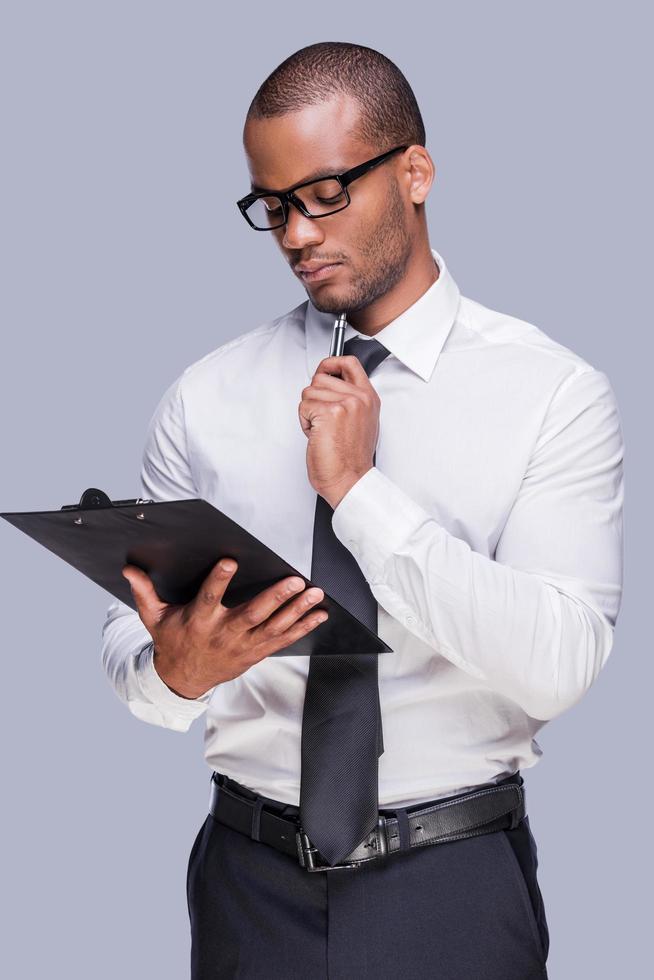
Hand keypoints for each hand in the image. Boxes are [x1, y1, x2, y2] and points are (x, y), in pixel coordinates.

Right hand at [121, 559, 327, 698]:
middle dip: (276, 597)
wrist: (184, 678)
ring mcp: (244, 645)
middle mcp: (224, 634)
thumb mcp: (154, 618)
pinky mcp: (257, 652)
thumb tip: (129, 569)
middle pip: (253, 614)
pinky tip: (319, 614)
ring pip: (274, 627)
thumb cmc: (172, 641)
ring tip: (315, 595)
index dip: (218, 579)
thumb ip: (144, 592)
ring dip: (296, 611)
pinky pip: (283, 639)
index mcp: (199, 621)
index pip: (209, 597)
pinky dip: (303, 627)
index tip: (230, 561)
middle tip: (294, 581)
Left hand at [298, 354, 379, 507]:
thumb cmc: (351, 459)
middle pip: (320, 377)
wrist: (350, 480)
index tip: (324, 371)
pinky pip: (304, 406)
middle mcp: (360, 397)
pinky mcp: (329, 412)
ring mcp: (346, 403)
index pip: (349, 362)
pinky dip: (304, 423)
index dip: (330, 363)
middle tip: (325, 420)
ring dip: (309, 412)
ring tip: (323, 430)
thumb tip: (329, 385)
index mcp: (369, 398)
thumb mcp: (361, 422)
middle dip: (314, 398)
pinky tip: (318, 436)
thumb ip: (351, 400)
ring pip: (309, 392)